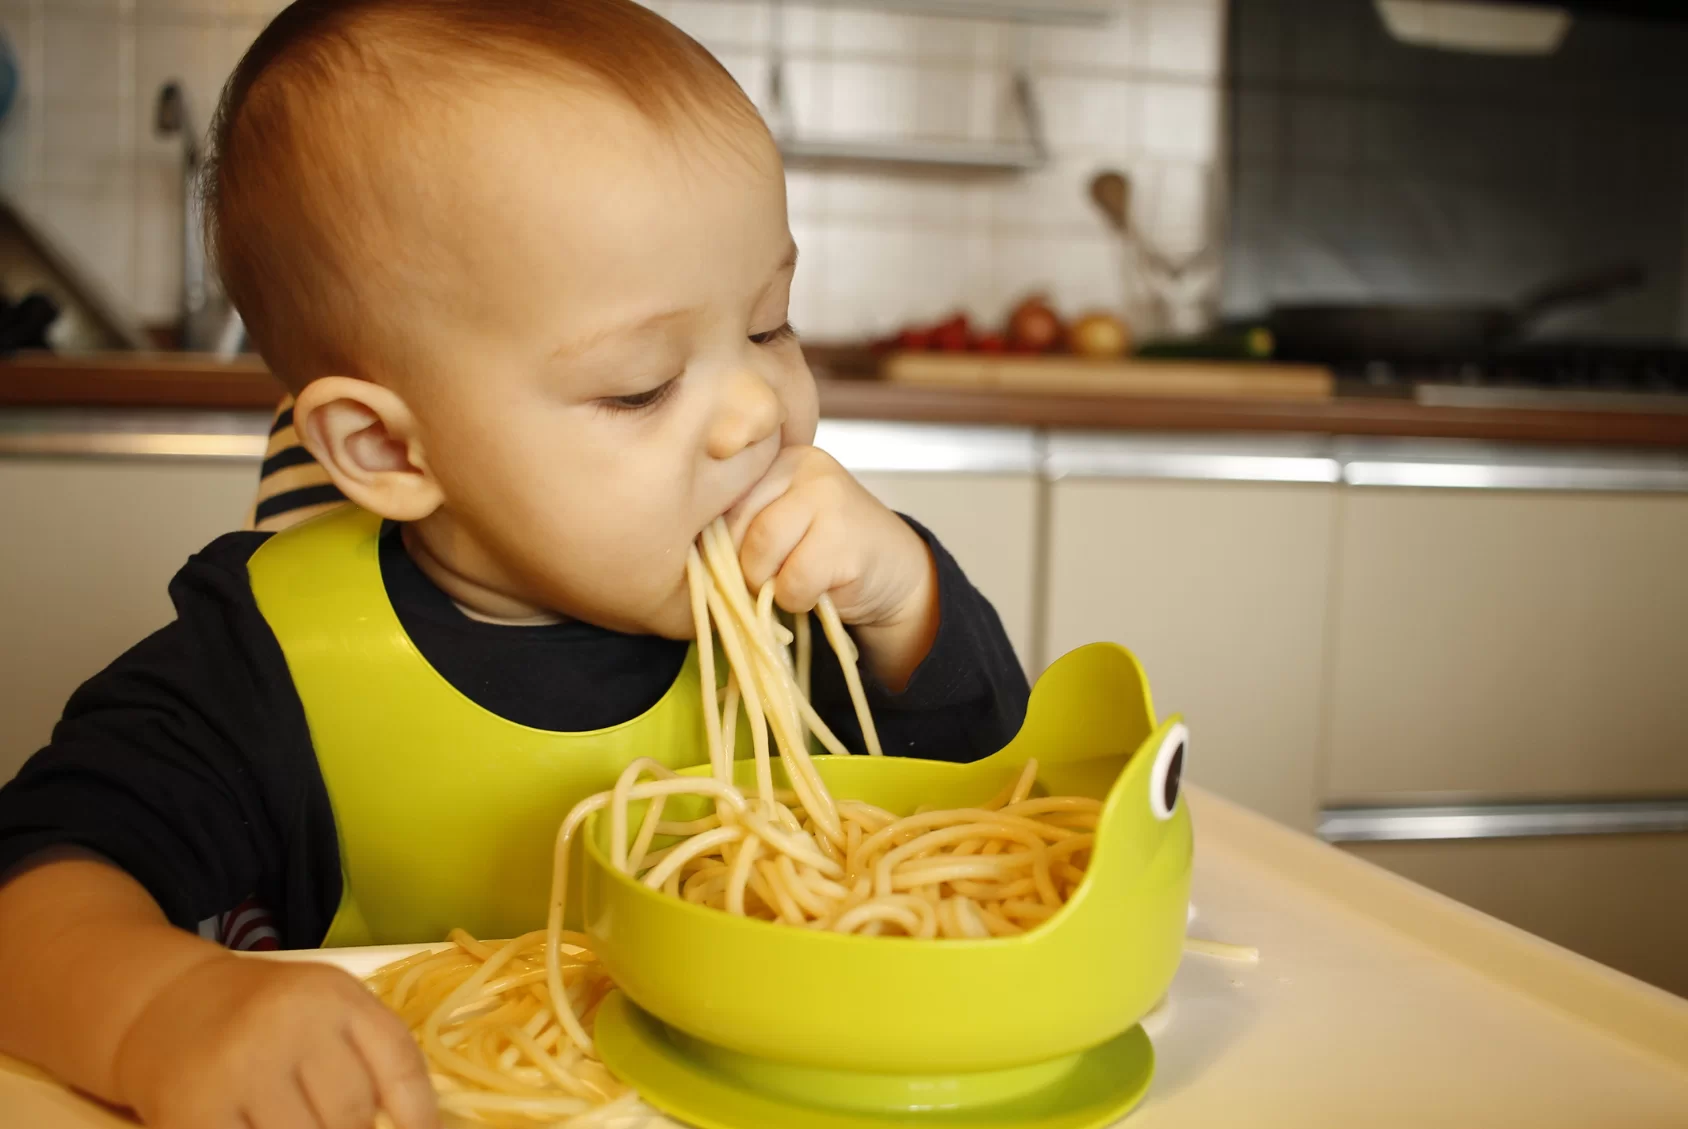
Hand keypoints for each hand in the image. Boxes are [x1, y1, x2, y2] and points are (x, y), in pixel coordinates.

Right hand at [115, 954, 437, 1128]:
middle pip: (352, 1117)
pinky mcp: (197, 1110)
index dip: (420, 1116)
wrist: (168, 1004)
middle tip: (332, 1120)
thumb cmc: (264, 1014)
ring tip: (296, 1117)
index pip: (399, 1066)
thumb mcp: (326, 1008)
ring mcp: (240, 1068)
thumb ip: (370, 1056)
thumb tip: (409, 1127)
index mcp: (334, 996)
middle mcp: (290, 1024)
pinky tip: (260, 1126)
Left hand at [728, 445, 938, 688]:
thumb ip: (741, 522)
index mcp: (778, 458)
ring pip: (760, 553)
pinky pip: (793, 582)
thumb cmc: (825, 553)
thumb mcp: (780, 522)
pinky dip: (798, 600)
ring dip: (771, 585)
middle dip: (746, 565)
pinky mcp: (846, 537)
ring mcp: (829, 497)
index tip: (742, 558)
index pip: (720, 499)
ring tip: (795, 580)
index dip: (723, 541)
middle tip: (774, 575)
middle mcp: (803, 465)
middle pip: (736, 527)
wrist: (894, 573)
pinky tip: (820, 590)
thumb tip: (688, 548)